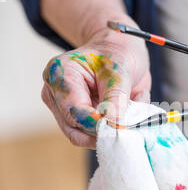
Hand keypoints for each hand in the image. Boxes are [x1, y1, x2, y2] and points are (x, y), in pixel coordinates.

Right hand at [41, 15, 150, 148]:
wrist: (118, 52)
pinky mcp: (75, 120)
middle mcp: (55, 94)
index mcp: (60, 74)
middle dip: (103, 132)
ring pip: (84, 137)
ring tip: (131, 113)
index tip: (121, 127)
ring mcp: (63, 109)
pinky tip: (127, 111)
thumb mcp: (120, 70)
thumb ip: (116, 97)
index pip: (74, 110)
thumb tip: (115, 124)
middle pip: (74, 130)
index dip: (98, 123)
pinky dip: (113, 128)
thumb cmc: (116, 55)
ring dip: (110, 131)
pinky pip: (93, 135)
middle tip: (128, 128)